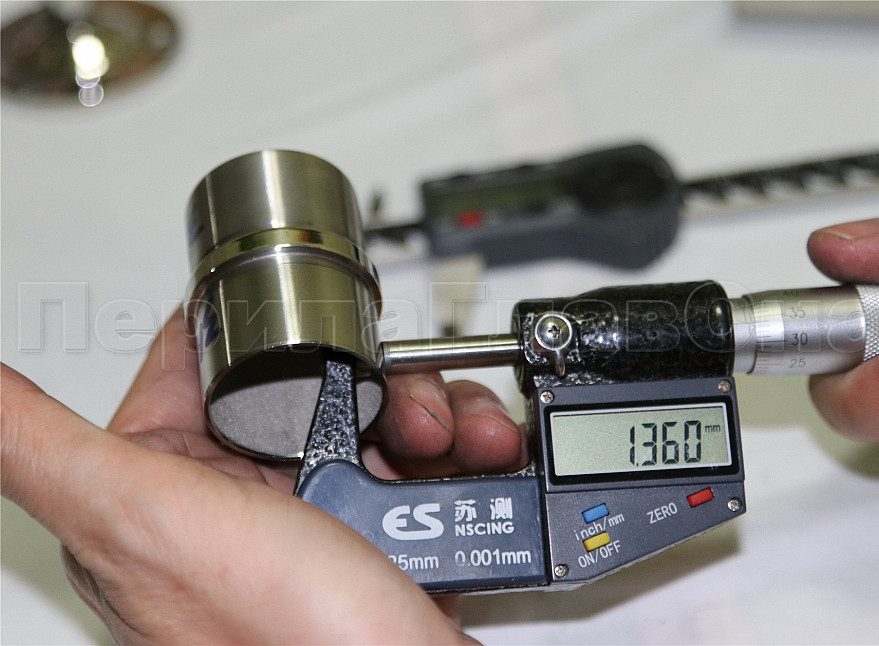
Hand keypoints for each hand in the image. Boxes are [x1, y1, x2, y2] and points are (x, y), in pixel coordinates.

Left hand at [1, 312, 526, 643]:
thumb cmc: (285, 644)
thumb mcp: (149, 521)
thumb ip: (40, 441)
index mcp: (166, 492)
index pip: (195, 367)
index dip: (242, 325)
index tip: (285, 299)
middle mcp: (240, 507)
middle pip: (303, 383)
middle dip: (367, 371)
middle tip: (399, 398)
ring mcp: (317, 522)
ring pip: (373, 414)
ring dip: (424, 406)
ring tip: (445, 436)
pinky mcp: (384, 539)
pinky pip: (424, 461)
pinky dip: (460, 450)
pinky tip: (473, 461)